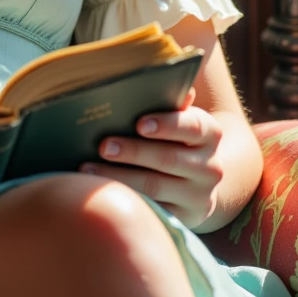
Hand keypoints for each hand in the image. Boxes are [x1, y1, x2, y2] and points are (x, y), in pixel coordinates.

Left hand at [77, 88, 226, 229]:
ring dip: (119, 177)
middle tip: (103, 145)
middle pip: (169, 159)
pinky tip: (101, 190)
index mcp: (210, 134)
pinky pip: (150, 211)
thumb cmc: (176, 139)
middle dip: (133, 152)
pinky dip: (124, 198)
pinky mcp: (184, 220)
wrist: (198, 182)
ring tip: (87, 169)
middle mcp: (211, 167)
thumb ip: (169, 101)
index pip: (194, 126)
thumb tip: (159, 76)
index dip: (167, 124)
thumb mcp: (178, 119)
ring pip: (155, 188)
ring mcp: (199, 197)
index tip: (139, 123)